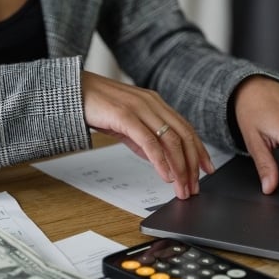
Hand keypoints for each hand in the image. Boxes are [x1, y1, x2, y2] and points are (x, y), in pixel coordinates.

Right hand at [81, 71, 214, 198]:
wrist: (71, 91)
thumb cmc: (97, 106)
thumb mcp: (127, 124)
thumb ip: (143, 139)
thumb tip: (158, 159)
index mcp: (156, 103)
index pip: (186, 128)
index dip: (199, 150)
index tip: (207, 169)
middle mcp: (153, 103)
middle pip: (183, 136)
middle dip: (193, 164)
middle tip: (195, 186)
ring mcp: (140, 109)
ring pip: (170, 140)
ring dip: (180, 167)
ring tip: (182, 187)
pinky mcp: (126, 116)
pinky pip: (149, 142)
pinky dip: (161, 161)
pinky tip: (165, 176)